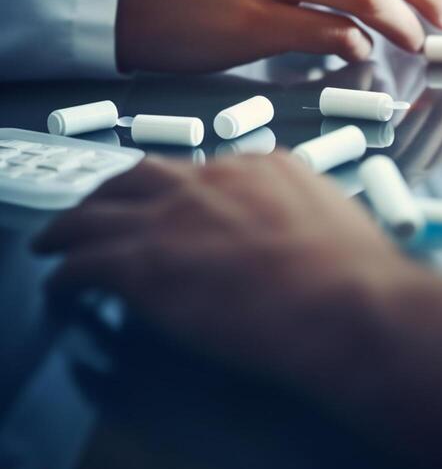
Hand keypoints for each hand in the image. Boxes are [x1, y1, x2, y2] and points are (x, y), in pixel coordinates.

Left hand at [33, 154, 408, 391]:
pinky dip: (68, 267)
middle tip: (101, 207)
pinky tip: (62, 278)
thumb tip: (293, 230)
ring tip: (58, 236)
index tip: (171, 207)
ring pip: (101, 210)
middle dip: (116, 191)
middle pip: (142, 175)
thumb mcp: (335, 218)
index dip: (178, 190)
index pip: (202, 171)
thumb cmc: (357, 272)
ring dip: (74, 222)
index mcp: (259, 167)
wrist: (344, 301)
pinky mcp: (144, 260)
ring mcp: (173, 215)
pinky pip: (87, 259)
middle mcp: (210, 179)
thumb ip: (300, 212)